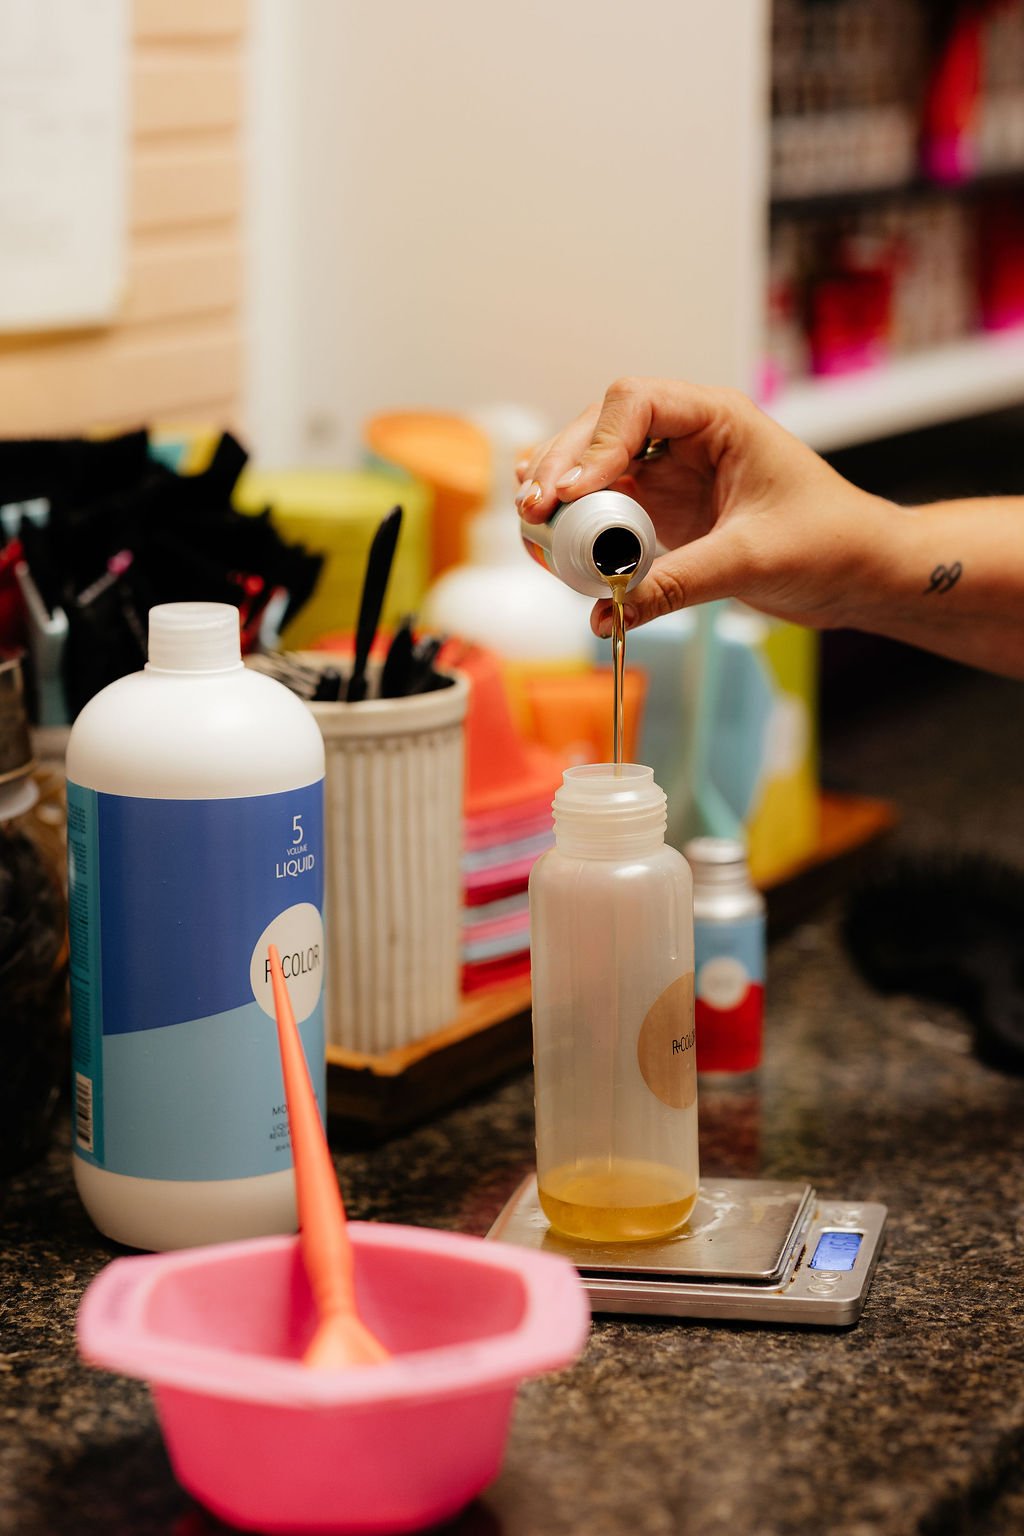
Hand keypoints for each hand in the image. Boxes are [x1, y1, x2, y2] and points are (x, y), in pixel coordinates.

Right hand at [514, 377, 887, 637]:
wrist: (859, 574)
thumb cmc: (830, 544)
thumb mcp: (752, 561)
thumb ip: (678, 584)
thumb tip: (608, 614)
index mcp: (717, 420)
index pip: (637, 403)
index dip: (595, 445)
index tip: (571, 493)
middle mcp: (686, 438)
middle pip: (600, 432)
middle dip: (562, 469)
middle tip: (534, 515)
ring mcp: (670, 475)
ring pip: (594, 469)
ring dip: (560, 496)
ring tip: (533, 530)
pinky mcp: (664, 512)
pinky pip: (607, 511)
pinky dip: (579, 528)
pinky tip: (555, 548)